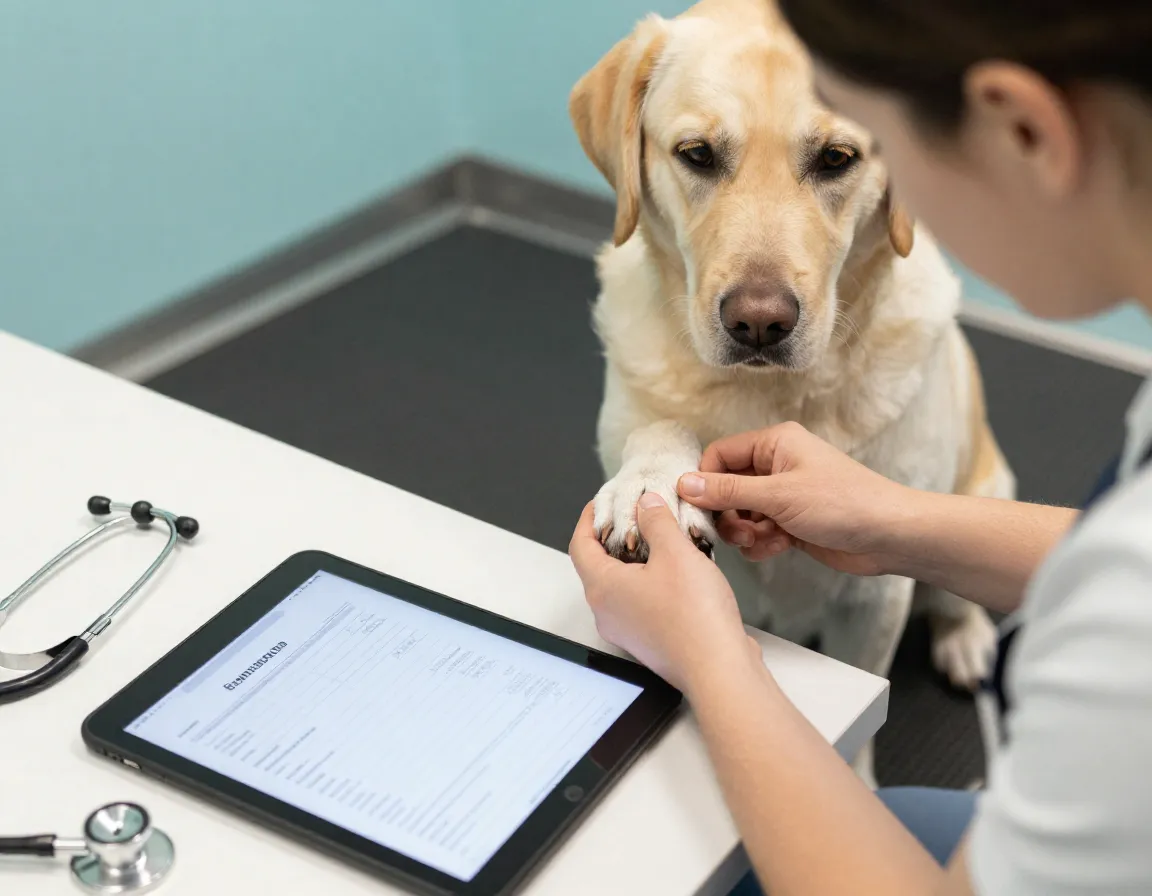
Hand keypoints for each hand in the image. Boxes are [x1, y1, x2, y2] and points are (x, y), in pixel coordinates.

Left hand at [569, 493, 759, 693]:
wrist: (719, 668)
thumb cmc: (694, 615)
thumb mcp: (675, 552)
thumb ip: (657, 521)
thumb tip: (646, 505)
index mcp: (602, 588)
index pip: (580, 546)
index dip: (588, 520)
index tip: (601, 504)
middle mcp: (607, 612)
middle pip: (597, 567)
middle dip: (613, 539)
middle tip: (633, 517)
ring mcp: (626, 631)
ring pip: (620, 587)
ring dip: (635, 562)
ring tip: (660, 541)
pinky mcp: (648, 642)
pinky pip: (639, 605)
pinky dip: (649, 584)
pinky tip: (676, 574)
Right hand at [676, 422, 913, 575]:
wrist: (889, 536)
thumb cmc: (843, 503)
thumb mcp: (778, 495)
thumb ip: (728, 491)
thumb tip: (683, 483)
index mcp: (774, 444)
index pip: (719, 455)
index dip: (705, 482)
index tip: (699, 509)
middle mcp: (777, 465)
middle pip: (727, 487)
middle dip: (727, 513)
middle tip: (736, 533)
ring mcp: (785, 495)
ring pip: (741, 513)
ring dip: (744, 531)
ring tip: (761, 540)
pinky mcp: (792, 521)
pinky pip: (759, 531)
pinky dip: (761, 543)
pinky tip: (777, 548)